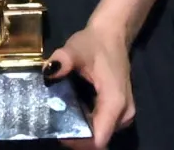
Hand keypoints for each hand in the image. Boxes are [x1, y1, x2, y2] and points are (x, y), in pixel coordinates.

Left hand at [48, 22, 134, 148]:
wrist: (113, 34)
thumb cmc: (95, 43)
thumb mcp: (76, 48)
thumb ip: (63, 60)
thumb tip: (48, 72)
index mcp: (115, 101)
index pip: (99, 139)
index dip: (78, 142)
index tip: (59, 132)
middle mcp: (124, 113)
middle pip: (98, 139)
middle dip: (77, 136)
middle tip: (55, 123)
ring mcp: (124, 114)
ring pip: (100, 134)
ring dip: (82, 130)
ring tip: (62, 116)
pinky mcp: (120, 112)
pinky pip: (102, 127)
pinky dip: (87, 123)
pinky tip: (73, 111)